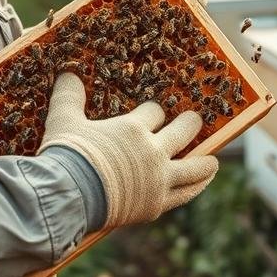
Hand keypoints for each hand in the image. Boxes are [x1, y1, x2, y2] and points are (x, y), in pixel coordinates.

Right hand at [38, 73, 218, 227]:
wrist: (68, 196)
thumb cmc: (66, 155)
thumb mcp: (63, 121)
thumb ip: (68, 96)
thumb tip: (66, 72)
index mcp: (133, 129)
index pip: (155, 113)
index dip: (155, 112)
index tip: (154, 113)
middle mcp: (152, 151)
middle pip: (182, 132)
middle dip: (189, 124)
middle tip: (194, 121)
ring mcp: (158, 179)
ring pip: (194, 167)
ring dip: (205, 162)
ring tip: (213, 161)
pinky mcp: (156, 204)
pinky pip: (185, 194)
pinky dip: (195, 187)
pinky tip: (200, 184)